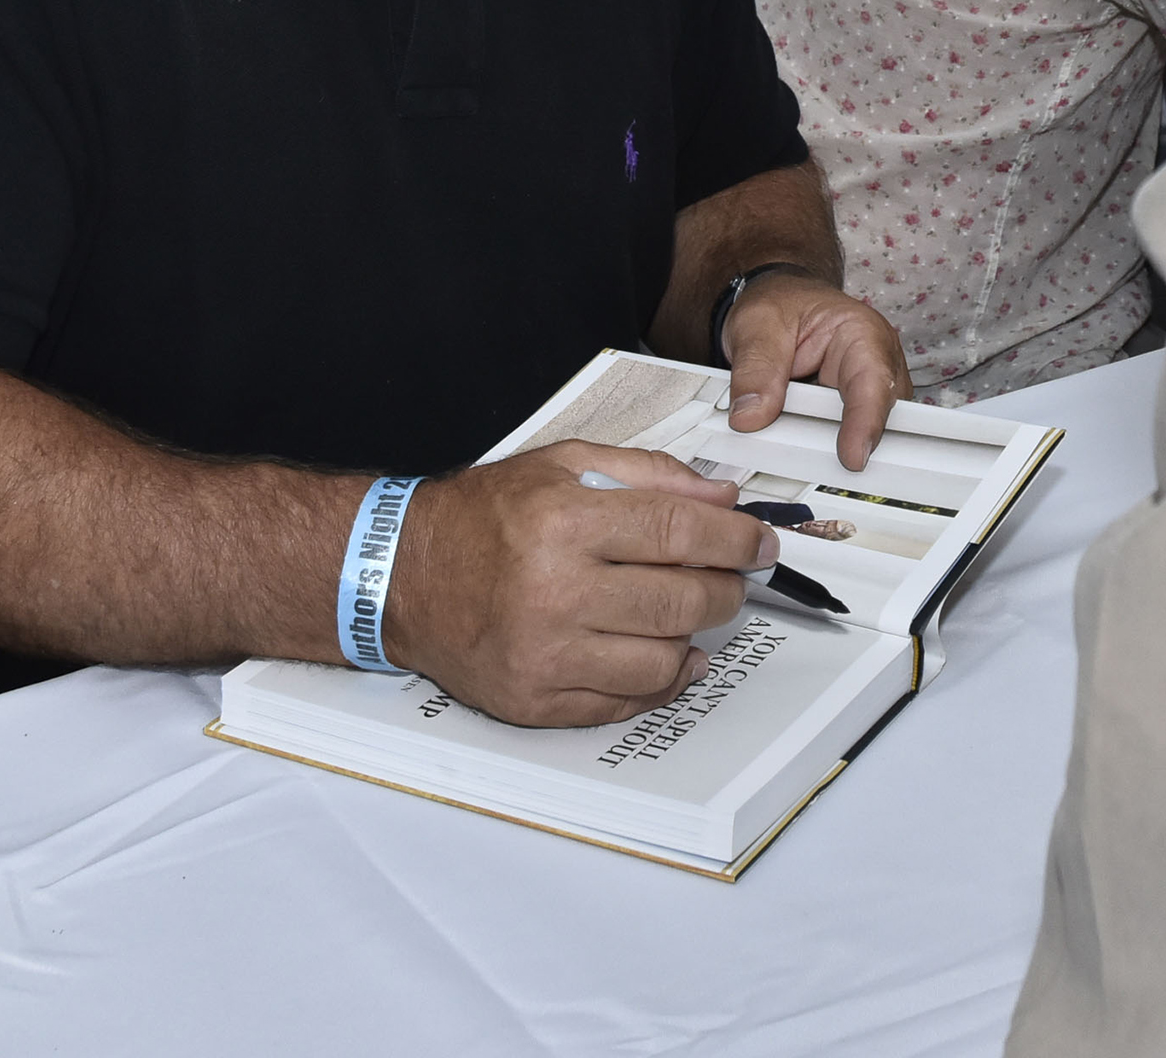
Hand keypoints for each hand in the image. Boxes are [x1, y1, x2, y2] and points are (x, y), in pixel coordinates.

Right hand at [384, 440, 774, 726]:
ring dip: (692, 635)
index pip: (679, 533)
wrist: (404, 575)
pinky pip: (625, 704)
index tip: (761, 542)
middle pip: (681, 601)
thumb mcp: (561, 463)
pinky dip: (660, 682)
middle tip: (731, 577)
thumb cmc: (484, 515)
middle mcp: (555, 591)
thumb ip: (648, 474)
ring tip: (685, 610)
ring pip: (663, 659)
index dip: (735, 539)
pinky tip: (666, 655)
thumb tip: (722, 500)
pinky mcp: (535, 701)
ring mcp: (545, 655)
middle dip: (724, 588)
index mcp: (564, 522)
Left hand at [722, 273, 910, 471]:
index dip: (865, 423)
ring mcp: (865, 395)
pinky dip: (808, 442)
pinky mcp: (848, 416)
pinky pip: (835, 442)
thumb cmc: (778, 304)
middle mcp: (875, 366)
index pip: (874, 383)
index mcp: (862, 333)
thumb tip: (751, 416)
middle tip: (786, 445)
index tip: (851, 456)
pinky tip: (785, 430)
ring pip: (856, 437)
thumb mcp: (756, 324)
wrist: (777, 308)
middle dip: (834, 438)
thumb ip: (755, 369)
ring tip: (778, 426)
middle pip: (873, 419)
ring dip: (816, 441)